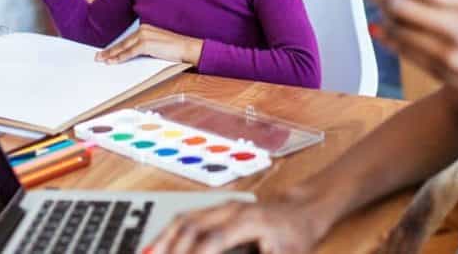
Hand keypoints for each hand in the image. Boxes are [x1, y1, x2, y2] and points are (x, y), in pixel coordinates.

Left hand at [95, 23, 203, 64]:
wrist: (187, 47)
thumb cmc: (174, 49)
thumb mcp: (156, 47)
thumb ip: (144, 48)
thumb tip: (130, 57)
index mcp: (145, 28)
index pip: (127, 40)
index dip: (115, 47)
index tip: (105, 53)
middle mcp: (143, 29)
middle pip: (122, 43)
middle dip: (109, 51)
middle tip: (98, 57)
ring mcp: (144, 35)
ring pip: (123, 48)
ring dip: (111, 55)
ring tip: (101, 60)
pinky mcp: (146, 43)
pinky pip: (130, 52)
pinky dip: (120, 58)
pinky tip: (112, 62)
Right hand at [148, 198, 320, 253]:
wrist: (301, 211)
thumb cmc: (296, 236)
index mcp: (248, 220)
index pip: (212, 240)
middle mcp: (230, 209)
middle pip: (190, 227)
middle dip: (172, 250)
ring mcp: (222, 207)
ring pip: (183, 220)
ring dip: (163, 241)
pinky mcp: (217, 211)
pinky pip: (186, 219)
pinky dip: (168, 233)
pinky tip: (156, 247)